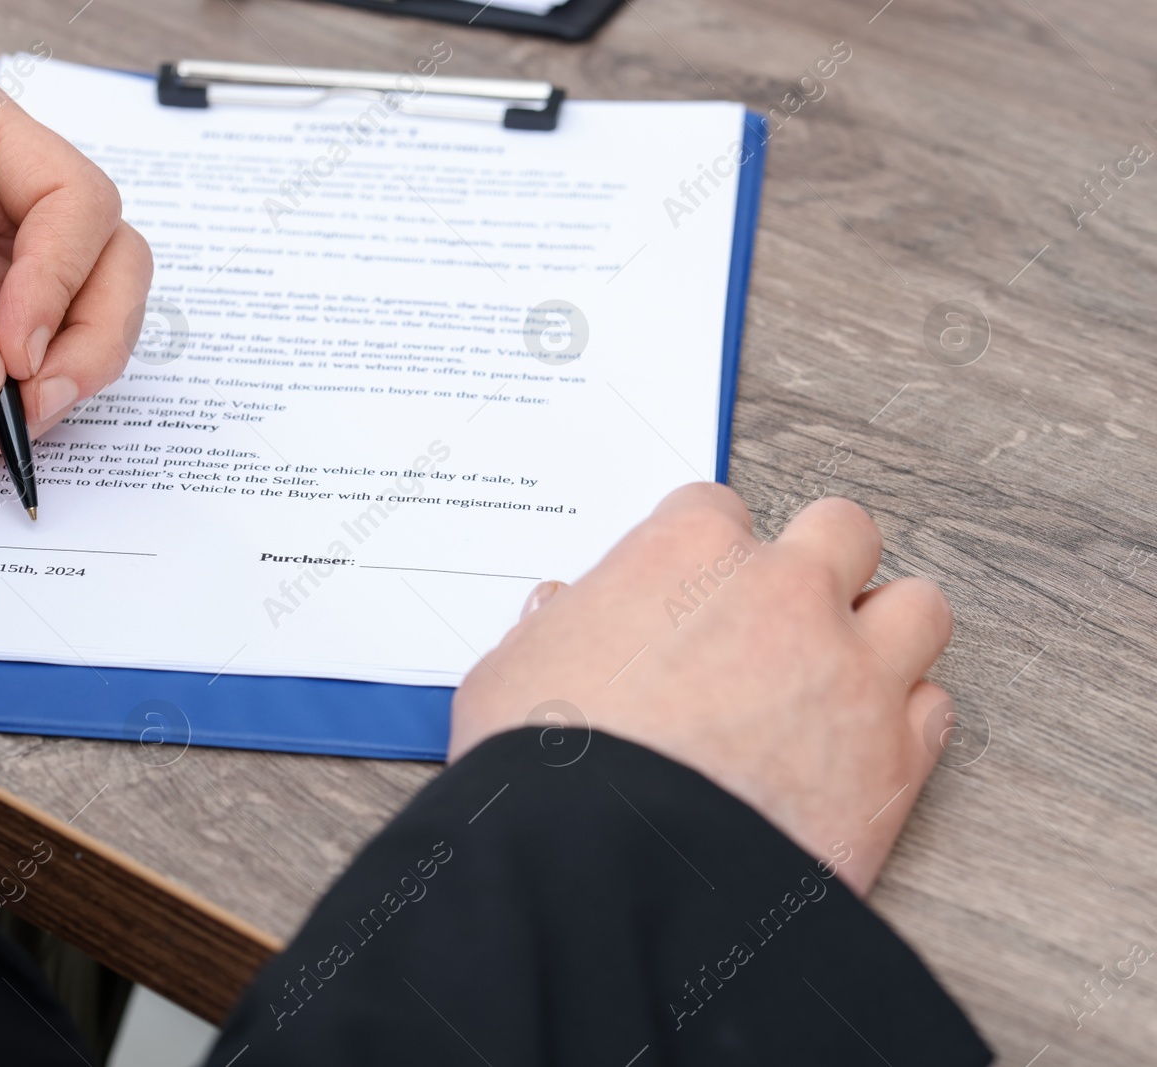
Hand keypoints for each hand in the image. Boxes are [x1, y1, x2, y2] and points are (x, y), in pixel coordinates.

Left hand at [0, 75, 151, 484]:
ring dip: (31, 411)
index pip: (79, 204)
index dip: (63, 279)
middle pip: (109, 280)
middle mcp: (7, 212)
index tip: (14, 348)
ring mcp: (1, 285)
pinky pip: (24, 400)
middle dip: (78, 355)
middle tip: (29, 404)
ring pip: (77, 350)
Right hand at [450, 484, 952, 894]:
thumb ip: (545, 631)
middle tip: (785, 613)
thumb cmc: (545, 770)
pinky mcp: (895, 756)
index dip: (701, 554)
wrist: (611, 872)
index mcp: (686, 554)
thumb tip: (560, 612)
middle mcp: (784, 591)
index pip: (715, 509)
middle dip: (819, 564)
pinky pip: (934, 709)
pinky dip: (903, 723)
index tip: (690, 591)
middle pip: (841, 529)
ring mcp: (851, 669)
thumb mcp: (507, 676)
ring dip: (885, 633)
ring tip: (844, 672)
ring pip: (918, 607)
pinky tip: (859, 747)